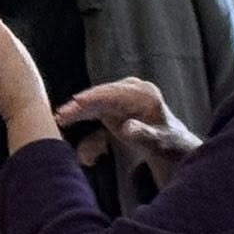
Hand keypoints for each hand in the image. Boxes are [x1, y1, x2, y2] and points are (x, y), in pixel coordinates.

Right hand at [57, 78, 200, 165]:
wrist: (172, 144)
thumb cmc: (168, 143)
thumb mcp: (159, 142)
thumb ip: (144, 134)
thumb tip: (127, 127)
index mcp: (144, 94)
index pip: (113, 94)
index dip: (93, 100)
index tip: (76, 104)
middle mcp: (132, 89)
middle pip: (101, 95)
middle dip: (80, 105)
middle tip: (61, 115)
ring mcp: (122, 95)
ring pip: (96, 101)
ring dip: (79, 111)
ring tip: (61, 118)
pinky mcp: (116, 103)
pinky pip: (97, 108)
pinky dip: (85, 115)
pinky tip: (68, 119)